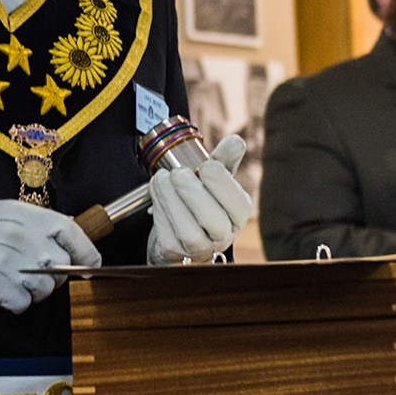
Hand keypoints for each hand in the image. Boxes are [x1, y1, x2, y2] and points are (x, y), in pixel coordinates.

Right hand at [0, 200, 100, 312]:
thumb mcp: (7, 213)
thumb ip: (37, 225)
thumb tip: (65, 242)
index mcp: (30, 216)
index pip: (75, 235)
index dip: (87, 255)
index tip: (89, 267)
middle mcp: (26, 237)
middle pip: (63, 268)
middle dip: (52, 277)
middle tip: (30, 273)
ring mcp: (13, 262)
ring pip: (45, 290)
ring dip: (32, 292)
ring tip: (11, 281)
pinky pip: (23, 303)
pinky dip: (15, 303)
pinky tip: (1, 293)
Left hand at [146, 134, 253, 263]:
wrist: (178, 230)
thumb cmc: (201, 199)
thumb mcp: (214, 179)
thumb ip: (224, 160)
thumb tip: (236, 142)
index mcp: (237, 214)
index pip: (239, 204)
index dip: (223, 185)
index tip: (207, 166)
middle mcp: (223, 236)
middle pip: (215, 222)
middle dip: (193, 194)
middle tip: (177, 173)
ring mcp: (199, 249)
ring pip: (188, 231)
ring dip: (171, 200)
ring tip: (161, 178)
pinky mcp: (174, 253)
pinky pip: (167, 234)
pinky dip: (159, 210)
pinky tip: (156, 194)